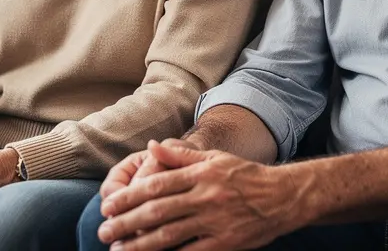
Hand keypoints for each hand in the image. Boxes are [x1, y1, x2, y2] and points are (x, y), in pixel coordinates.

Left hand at [97, 141, 299, 250]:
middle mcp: (205, 196)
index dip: (129, 196)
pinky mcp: (224, 243)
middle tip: (103, 230)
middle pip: (157, 211)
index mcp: (200, 174)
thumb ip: (181, 155)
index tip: (108, 205)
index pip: (156, 185)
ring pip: (170, 234)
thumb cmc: (245, 175)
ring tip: (118, 250)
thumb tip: (152, 146)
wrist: (283, 197)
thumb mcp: (215, 158)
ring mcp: (214, 221)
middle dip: (126, 221)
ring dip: (140, 244)